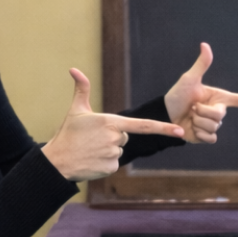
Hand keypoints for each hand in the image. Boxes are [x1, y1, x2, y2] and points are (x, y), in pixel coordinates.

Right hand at [44, 68, 183, 180]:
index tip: (180, 132)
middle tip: (92, 138)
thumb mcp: (76, 110)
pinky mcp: (111, 167)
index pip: (143, 125)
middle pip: (125, 136)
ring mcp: (114, 154)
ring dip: (107, 149)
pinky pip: (115, 162)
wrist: (57, 161)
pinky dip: (105, 162)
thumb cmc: (68, 134)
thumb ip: (81, 89)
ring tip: (90, 149)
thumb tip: (74, 69)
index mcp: (111, 122)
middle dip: (112, 136)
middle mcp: (115, 138)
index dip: (163, 128)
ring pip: (119, 149)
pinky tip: (92, 159)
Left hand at [163, 43, 237, 143]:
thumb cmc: (178, 95)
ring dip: (198, 122)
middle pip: (220, 116)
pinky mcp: (207, 137)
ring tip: (190, 117)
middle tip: (192, 108)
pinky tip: (191, 129)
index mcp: (220, 98)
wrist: (166, 115)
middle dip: (203, 112)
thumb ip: (201, 64)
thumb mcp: (189, 79)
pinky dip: (199, 134)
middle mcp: (219, 112)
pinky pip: (211, 138)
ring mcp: (214, 125)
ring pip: (213, 127)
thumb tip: (205, 44)